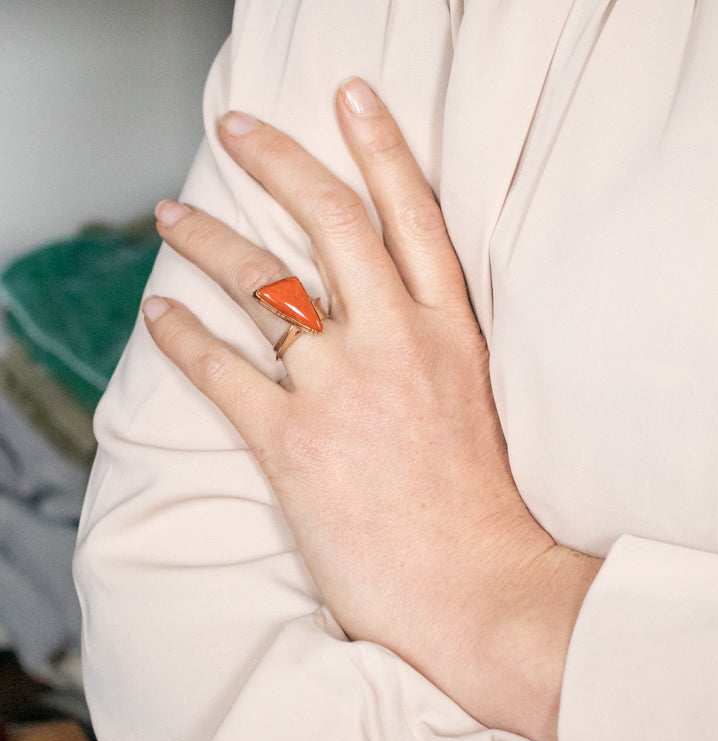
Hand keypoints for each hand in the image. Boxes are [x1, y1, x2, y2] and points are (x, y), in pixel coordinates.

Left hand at [142, 78, 599, 740]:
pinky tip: (159, 313)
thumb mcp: (477, 409)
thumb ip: (435, 355)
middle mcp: (398, 343)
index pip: (414, 217)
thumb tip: (391, 326)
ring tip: (171, 214)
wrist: (479, 589)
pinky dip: (182, 335)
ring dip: (208, 239)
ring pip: (263, 283)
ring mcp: (344, 387)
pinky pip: (222, 368)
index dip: (381, 148)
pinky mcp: (294, 441)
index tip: (351, 97)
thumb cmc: (483, 513)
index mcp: (453, 334)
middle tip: (241, 130)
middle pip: (332, 222)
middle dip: (281, 162)